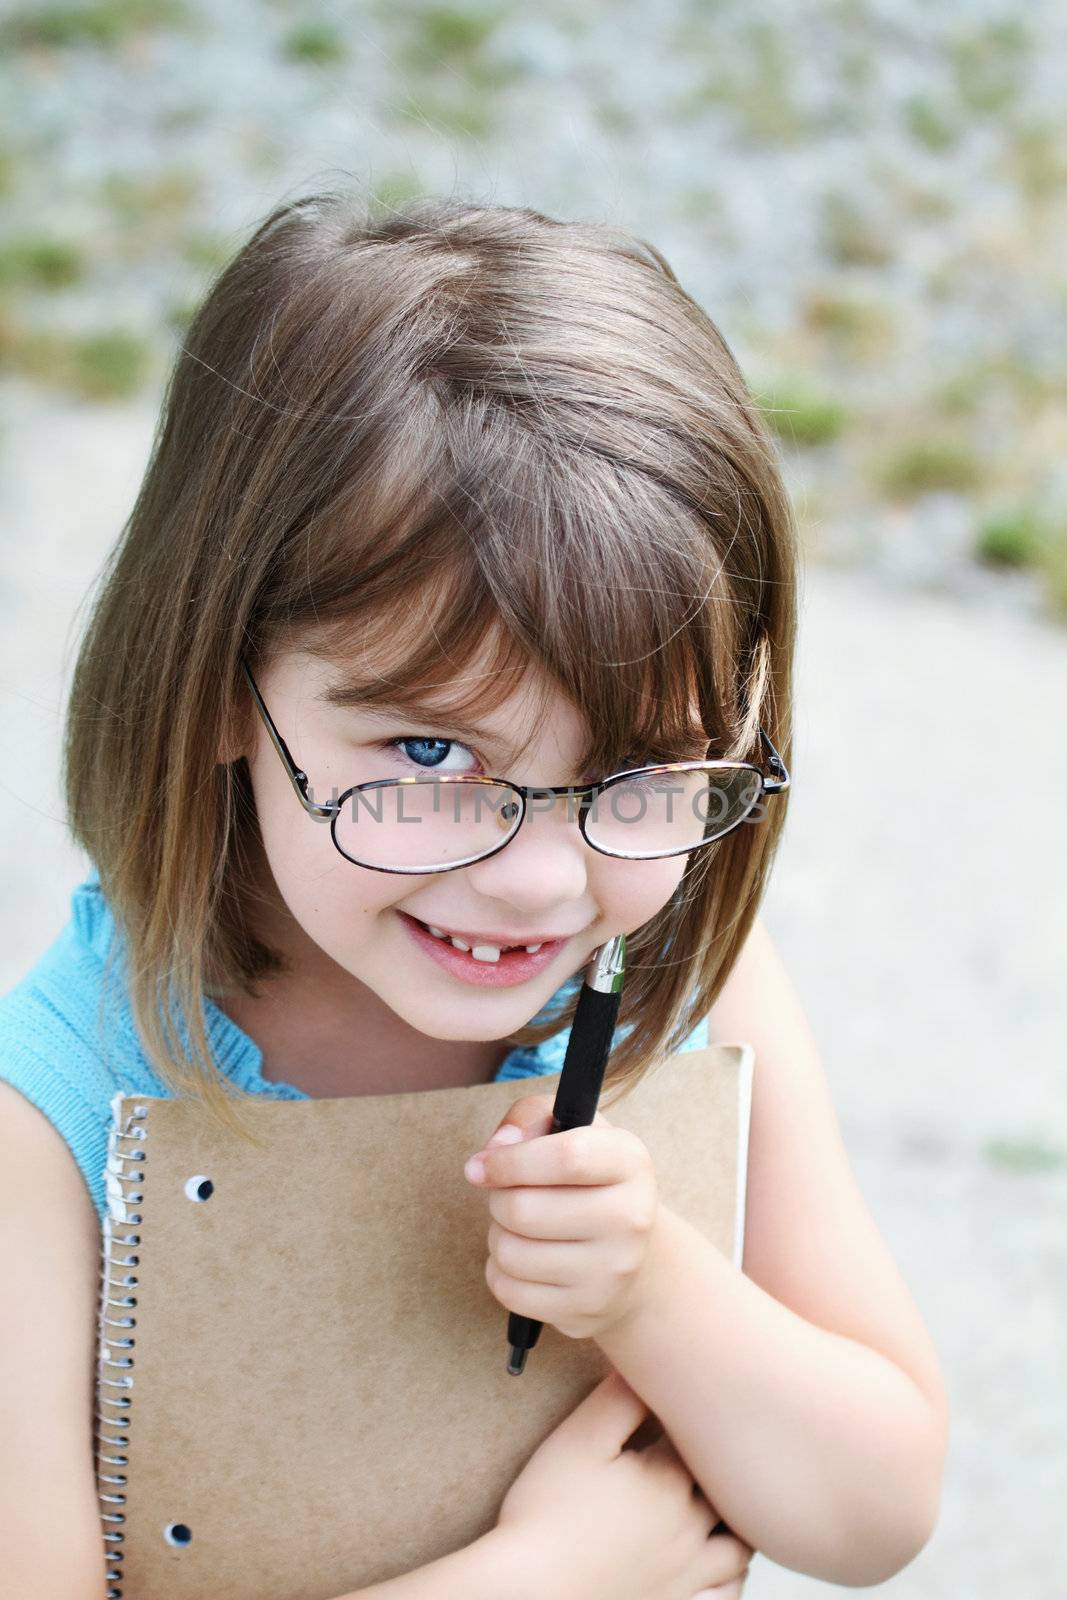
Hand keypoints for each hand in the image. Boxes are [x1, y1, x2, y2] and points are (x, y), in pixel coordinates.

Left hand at [463, 1092, 665, 1340]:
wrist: (631, 1256)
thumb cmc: (586, 1181)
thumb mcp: (571, 1130)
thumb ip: (530, 1117)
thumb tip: (496, 1148)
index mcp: (630, 1162)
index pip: (565, 1158)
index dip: (509, 1161)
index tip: (479, 1166)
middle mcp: (631, 1217)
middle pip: (524, 1209)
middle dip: (497, 1199)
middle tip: (506, 1196)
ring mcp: (612, 1270)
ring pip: (510, 1252)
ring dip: (497, 1235)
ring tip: (519, 1227)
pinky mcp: (588, 1310)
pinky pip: (508, 1290)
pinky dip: (499, 1272)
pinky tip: (523, 1260)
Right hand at [493, 1368, 754, 1599]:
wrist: (529, 1589)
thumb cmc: (545, 1516)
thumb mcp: (577, 1440)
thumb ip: (617, 1399)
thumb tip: (647, 1367)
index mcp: (668, 1480)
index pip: (698, 1438)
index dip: (689, 1422)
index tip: (676, 1414)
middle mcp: (689, 1527)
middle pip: (722, 1487)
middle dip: (714, 1466)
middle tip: (699, 1450)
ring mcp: (688, 1573)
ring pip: (738, 1543)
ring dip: (733, 1521)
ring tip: (714, 1504)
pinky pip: (729, 1592)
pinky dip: (733, 1575)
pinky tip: (716, 1560)